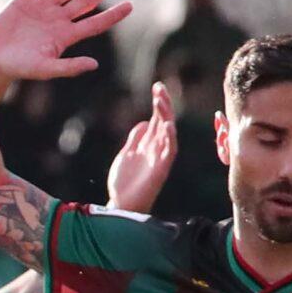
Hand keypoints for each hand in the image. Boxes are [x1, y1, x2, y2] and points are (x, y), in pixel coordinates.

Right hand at [0, 0, 129, 83]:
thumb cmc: (19, 68)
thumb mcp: (45, 68)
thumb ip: (69, 67)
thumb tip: (94, 65)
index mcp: (65, 36)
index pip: (94, 23)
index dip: (112, 15)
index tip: (130, 6)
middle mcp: (58, 20)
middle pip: (85, 2)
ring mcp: (43, 8)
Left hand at [106, 82, 176, 212]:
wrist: (121, 205)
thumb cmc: (124, 183)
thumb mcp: (127, 154)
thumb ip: (136, 139)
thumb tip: (145, 122)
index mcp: (149, 144)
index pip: (157, 119)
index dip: (158, 103)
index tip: (157, 86)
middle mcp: (156, 149)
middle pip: (164, 122)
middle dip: (163, 105)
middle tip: (160, 88)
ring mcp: (159, 159)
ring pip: (168, 134)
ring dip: (166, 117)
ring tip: (161, 102)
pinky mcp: (160, 171)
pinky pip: (169, 153)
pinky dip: (170, 139)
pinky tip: (168, 126)